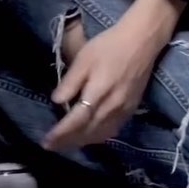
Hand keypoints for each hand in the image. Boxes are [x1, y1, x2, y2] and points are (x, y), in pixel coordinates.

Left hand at [43, 17, 160, 152]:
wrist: (141, 41)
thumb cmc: (109, 45)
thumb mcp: (85, 58)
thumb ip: (71, 81)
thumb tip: (56, 100)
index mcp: (97, 94)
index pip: (76, 121)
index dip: (60, 134)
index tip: (46, 141)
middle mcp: (111, 108)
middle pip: (87, 132)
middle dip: (68, 141)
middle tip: (51, 146)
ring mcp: (123, 110)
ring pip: (100, 135)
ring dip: (82, 142)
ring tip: (67, 143)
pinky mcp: (132, 109)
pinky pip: (112, 130)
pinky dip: (98, 137)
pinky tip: (91, 135)